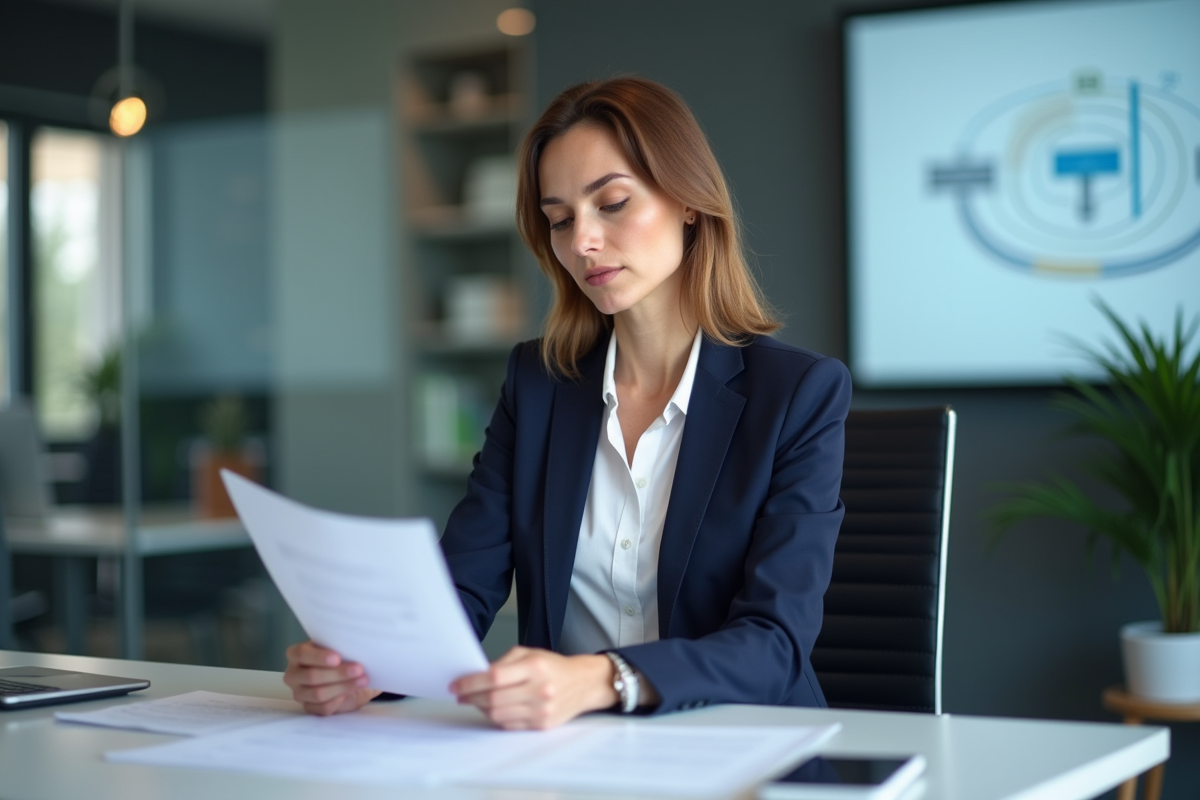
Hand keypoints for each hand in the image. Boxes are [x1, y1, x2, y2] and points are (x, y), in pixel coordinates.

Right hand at [283, 641, 381, 715]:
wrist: (344, 676)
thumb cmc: (338, 657)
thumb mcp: (336, 648)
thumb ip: (338, 646)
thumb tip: (354, 647)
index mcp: (296, 654)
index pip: (301, 654)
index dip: (319, 657)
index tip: (338, 658)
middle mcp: (293, 674)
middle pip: (312, 676)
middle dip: (338, 673)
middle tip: (358, 669)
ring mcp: (299, 693)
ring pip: (318, 694)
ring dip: (343, 687)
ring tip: (362, 680)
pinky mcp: (309, 707)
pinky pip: (323, 707)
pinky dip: (338, 700)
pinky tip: (350, 693)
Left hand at [449, 646, 616, 729]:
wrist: (583, 683)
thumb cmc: (552, 666)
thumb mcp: (529, 653)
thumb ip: (503, 663)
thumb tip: (475, 676)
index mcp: (534, 667)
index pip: (494, 677)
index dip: (470, 683)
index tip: (456, 685)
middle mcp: (539, 689)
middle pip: (493, 699)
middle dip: (471, 698)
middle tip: (461, 695)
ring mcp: (541, 709)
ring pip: (498, 715)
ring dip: (481, 709)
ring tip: (476, 701)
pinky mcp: (542, 724)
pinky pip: (509, 725)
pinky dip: (496, 717)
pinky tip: (494, 708)